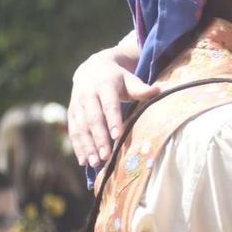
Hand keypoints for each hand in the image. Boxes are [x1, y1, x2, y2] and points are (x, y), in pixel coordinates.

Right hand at [69, 48, 155, 167]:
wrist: (92, 68)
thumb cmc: (118, 78)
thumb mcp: (130, 79)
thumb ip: (141, 88)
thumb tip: (160, 90)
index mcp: (104, 85)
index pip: (109, 104)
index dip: (113, 120)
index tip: (117, 136)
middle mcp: (87, 94)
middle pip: (93, 119)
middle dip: (99, 138)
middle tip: (105, 156)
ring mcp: (77, 104)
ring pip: (80, 127)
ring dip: (86, 146)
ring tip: (95, 163)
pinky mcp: (72, 112)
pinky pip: (73, 131)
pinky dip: (77, 146)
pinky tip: (83, 161)